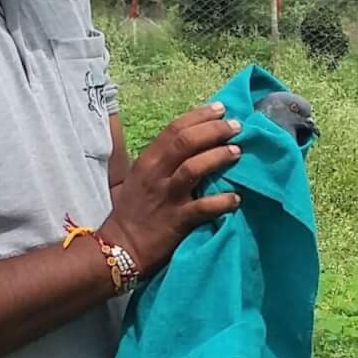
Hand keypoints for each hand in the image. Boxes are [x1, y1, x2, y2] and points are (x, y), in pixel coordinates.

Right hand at [99, 102, 241, 274]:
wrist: (120, 248)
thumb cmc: (133, 212)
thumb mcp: (139, 178)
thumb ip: (162, 161)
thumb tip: (191, 143)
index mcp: (148, 161)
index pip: (174, 129)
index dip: (199, 116)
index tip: (221, 109)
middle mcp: (156, 175)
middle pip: (185, 142)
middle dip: (214, 130)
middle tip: (236, 126)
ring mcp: (166, 197)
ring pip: (194, 168)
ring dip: (218, 157)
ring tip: (237, 152)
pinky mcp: (177, 220)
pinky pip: (203, 207)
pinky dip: (222, 201)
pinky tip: (236, 198)